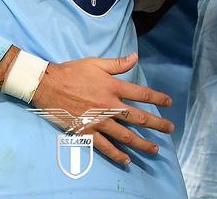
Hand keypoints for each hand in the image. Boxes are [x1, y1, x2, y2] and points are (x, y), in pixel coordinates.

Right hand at [31, 52, 174, 164]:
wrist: (47, 85)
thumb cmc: (71, 72)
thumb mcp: (95, 63)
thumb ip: (117, 63)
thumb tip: (135, 57)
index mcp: (112, 87)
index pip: (141, 94)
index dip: (157, 98)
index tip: (169, 103)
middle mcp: (109, 105)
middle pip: (139, 117)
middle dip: (157, 124)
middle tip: (170, 129)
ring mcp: (98, 121)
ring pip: (125, 135)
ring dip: (142, 143)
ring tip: (155, 149)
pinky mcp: (86, 131)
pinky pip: (104, 146)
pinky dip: (116, 154)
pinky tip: (126, 160)